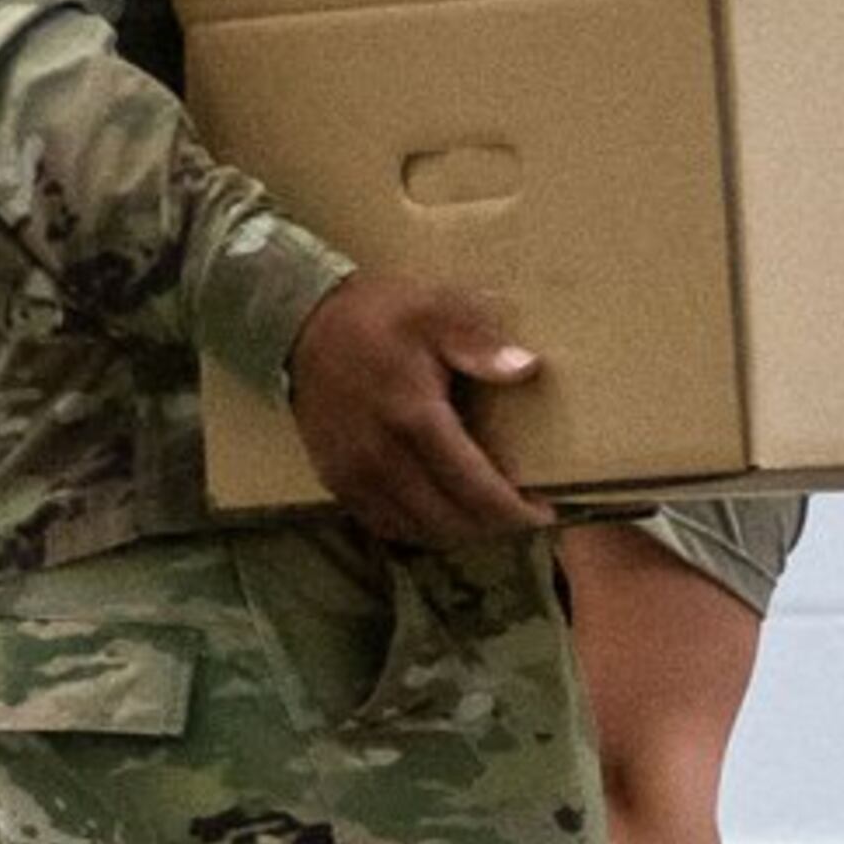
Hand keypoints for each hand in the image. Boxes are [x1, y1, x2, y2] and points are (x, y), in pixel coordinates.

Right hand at [282, 274, 547, 547]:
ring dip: (456, 532)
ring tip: (485, 518)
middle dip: (491, 527)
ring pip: (416, 530)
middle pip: (449, 520)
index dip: (512, 512)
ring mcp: (354, 474)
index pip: (474, 488)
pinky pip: (382, 525)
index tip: (542, 514)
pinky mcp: (334, 480)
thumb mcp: (435, 311)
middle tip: (519, 517)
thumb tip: (527, 367)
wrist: (301, 323)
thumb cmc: (378, 316)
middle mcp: (383, 457)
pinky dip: (416, 529)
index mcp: (415, 417)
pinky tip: (438, 515)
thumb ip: (480, 343)